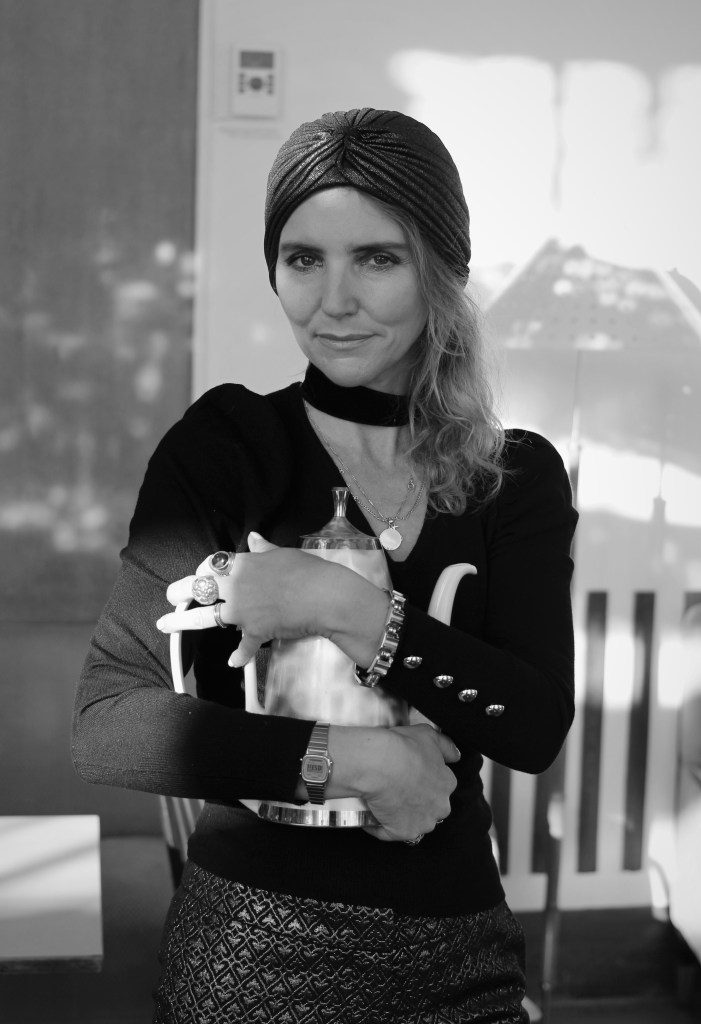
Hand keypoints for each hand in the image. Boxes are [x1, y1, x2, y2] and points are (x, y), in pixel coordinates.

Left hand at [156, 533, 384, 668]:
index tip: (198, 575)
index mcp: (242, 563)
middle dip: (179, 591)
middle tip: (169, 595)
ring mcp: (242, 611)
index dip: (202, 570)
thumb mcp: (283, 553)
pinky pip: (242, 646)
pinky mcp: (254, 631)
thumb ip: (263, 549)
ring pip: (205, 617)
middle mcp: (236, 586)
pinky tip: (232, 661)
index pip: (212, 565)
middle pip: (199, 588)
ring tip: (166, 624)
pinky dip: (238, 655)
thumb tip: (254, 537)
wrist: (324, 596)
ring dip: (183, 621)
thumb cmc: (307, 570)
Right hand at [331, 724, 460, 842]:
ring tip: (381, 801)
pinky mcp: (403, 833)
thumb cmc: (402, 747)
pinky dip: (378, 825)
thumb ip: (446, 746)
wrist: (379, 764)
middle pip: (430, 807)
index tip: (409, 775)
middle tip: (395, 787)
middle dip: (416, 801)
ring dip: (400, 815)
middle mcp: (440, 806)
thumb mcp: (428, 735)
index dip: (423, 781)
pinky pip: (389, 832)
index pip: (440, 786)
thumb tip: (456, 755)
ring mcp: (423, 822)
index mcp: (447, 783)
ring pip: (412, 822)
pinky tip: (369, 813)